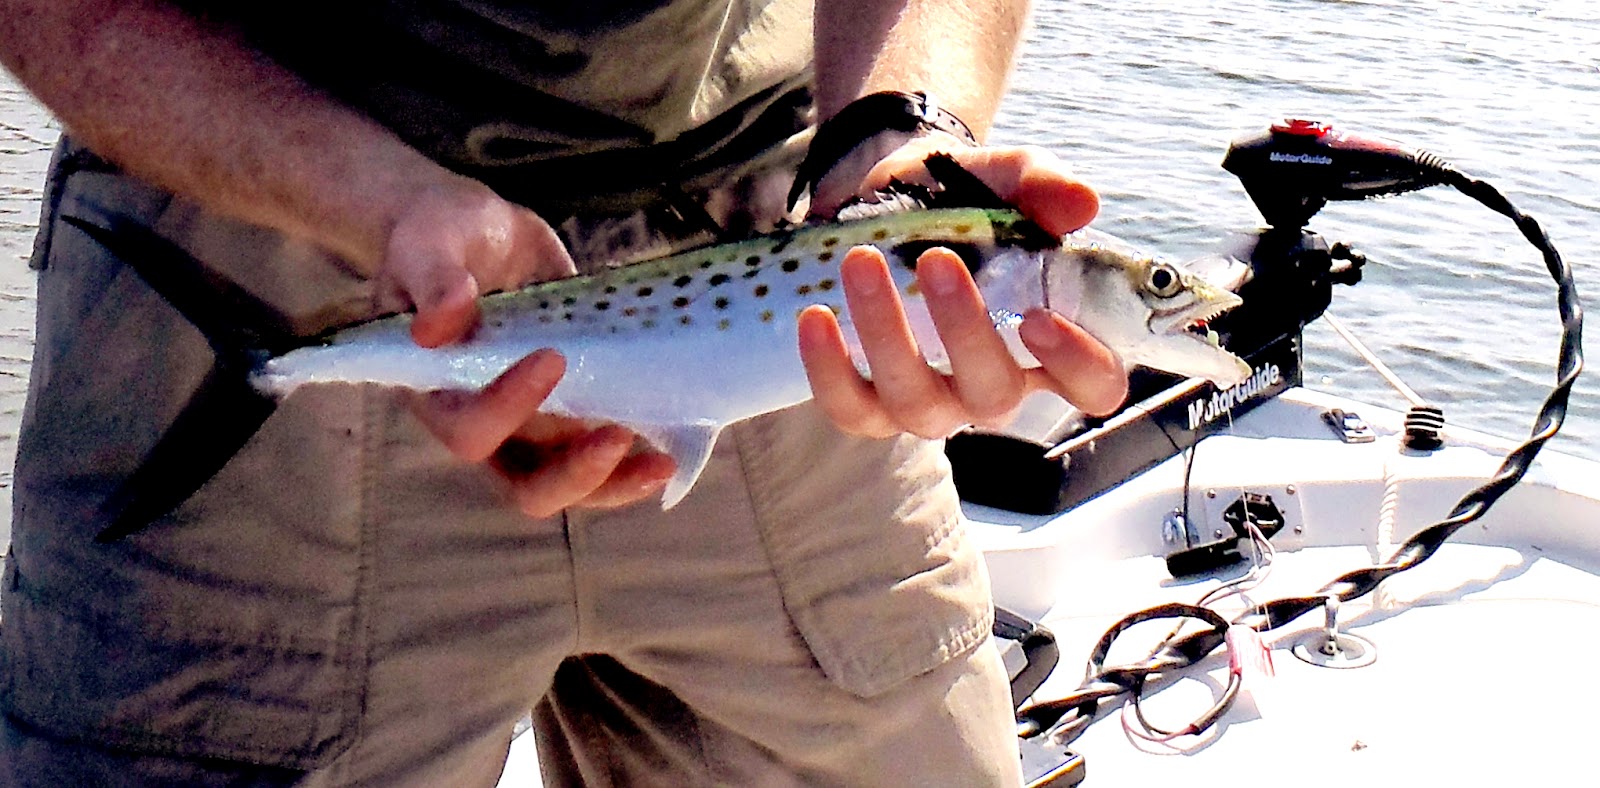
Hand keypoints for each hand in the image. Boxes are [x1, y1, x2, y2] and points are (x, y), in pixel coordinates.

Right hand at [380, 182, 674, 515]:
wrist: (480, 235)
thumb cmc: (442, 237)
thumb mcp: (429, 242)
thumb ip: (433, 278)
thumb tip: (437, 326)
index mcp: (437, 393)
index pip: (469, 429)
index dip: (508, 406)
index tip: (553, 357)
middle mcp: (485, 424)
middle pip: (525, 487)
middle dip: (575, 474)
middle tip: (618, 436)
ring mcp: (533, 426)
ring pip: (572, 484)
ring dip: (616, 482)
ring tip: (660, 463)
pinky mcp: (574, 411)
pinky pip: (603, 456)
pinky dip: (635, 459)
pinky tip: (673, 447)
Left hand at [798, 138, 1128, 438]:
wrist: (882, 200)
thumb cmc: (961, 202)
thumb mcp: (1001, 178)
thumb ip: (1042, 184)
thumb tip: (1081, 203)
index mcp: (1045, 343)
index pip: (1093, 384)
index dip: (1077, 366)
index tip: (1039, 317)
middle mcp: (991, 387)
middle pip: (994, 396)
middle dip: (965, 331)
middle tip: (937, 260)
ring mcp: (929, 404)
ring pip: (916, 403)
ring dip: (887, 335)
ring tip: (861, 263)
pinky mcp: (868, 406)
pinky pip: (850, 408)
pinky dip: (829, 368)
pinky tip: (815, 316)